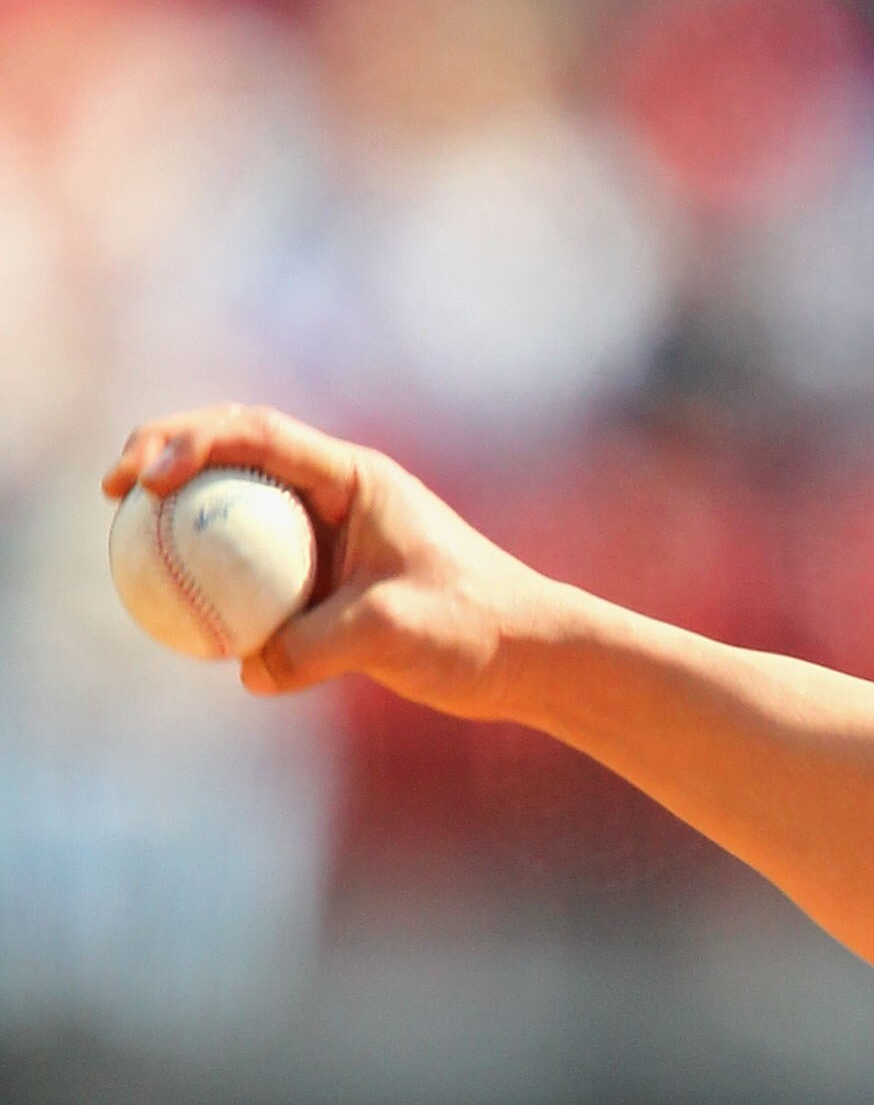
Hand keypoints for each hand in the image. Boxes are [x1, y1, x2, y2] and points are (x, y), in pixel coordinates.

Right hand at [103, 404, 568, 719]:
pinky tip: (176, 610)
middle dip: (163, 455)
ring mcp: (328, 536)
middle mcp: (336, 494)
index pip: (255, 434)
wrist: (530, 655)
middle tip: (112, 493)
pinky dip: (212, 578)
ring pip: (236, 510)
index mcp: (354, 477)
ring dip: (182, 516)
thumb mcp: (395, 633)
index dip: (189, 442)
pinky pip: (253, 570)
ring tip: (126, 544)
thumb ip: (319, 646)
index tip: (147, 482)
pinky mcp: (327, 581)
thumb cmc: (477, 628)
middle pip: (231, 452)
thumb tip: (248, 670)